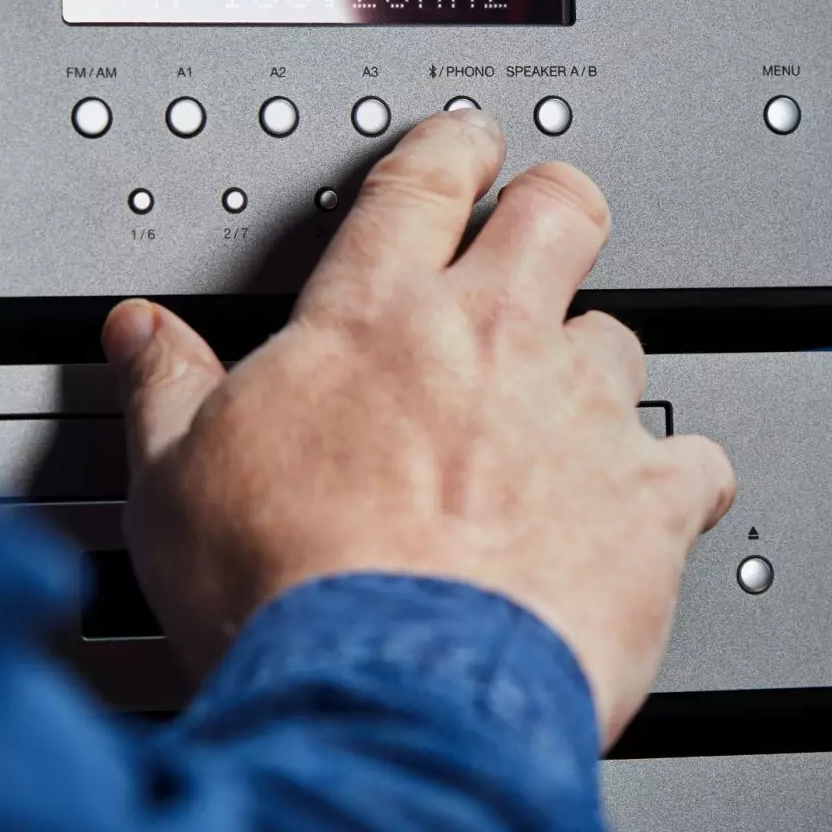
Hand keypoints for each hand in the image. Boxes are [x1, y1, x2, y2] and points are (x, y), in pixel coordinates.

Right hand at [99, 107, 735, 745]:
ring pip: (621, 339)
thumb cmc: (286, 590)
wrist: (388, 690)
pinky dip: (673, 485)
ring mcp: (580, 411)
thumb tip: (139, 335)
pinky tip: (651, 510)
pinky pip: (692, 462)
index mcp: (376, 320)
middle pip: (558, 212)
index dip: (452, 145)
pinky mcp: (648, 493)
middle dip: (558, 205)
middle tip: (548, 223)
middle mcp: (492, 340)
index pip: (422, 185)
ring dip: (597, 371)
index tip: (467, 141)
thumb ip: (168, 390)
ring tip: (570, 421)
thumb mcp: (178, 480)